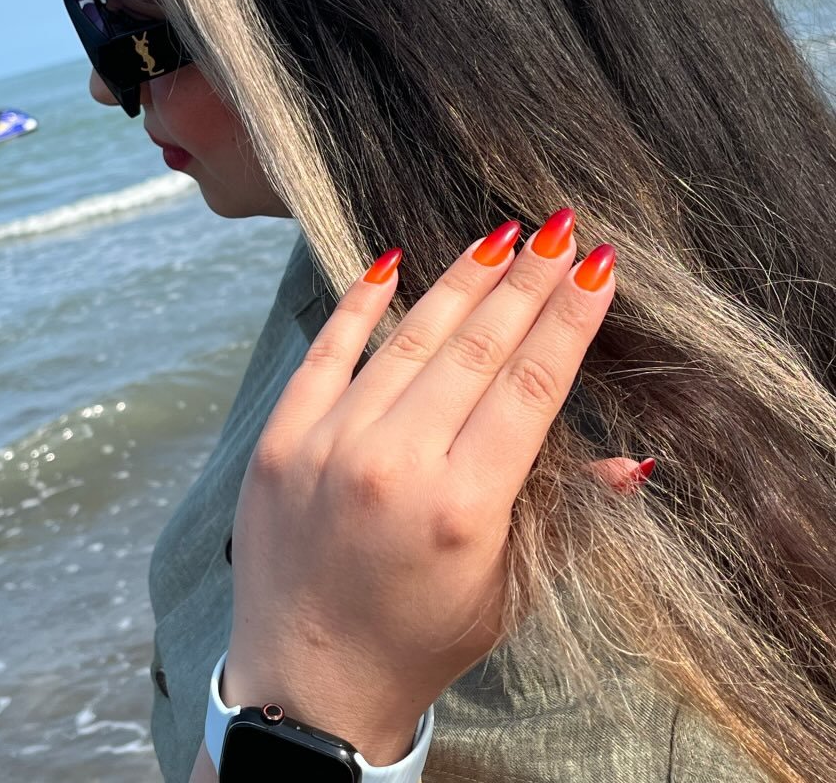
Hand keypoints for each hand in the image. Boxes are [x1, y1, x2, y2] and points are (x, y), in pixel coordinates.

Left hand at [223, 211, 622, 764]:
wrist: (308, 683)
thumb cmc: (420, 638)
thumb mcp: (508, 589)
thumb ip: (566, 515)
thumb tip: (633, 461)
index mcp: (461, 508)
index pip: (529, 386)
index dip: (568, 321)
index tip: (595, 267)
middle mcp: (392, 465)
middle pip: (475, 349)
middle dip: (526, 283)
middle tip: (557, 229)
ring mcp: (327, 446)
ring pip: (408, 340)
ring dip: (458, 282)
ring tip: (499, 238)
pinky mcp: (279, 440)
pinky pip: (324, 353)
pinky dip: (357, 305)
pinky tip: (390, 263)